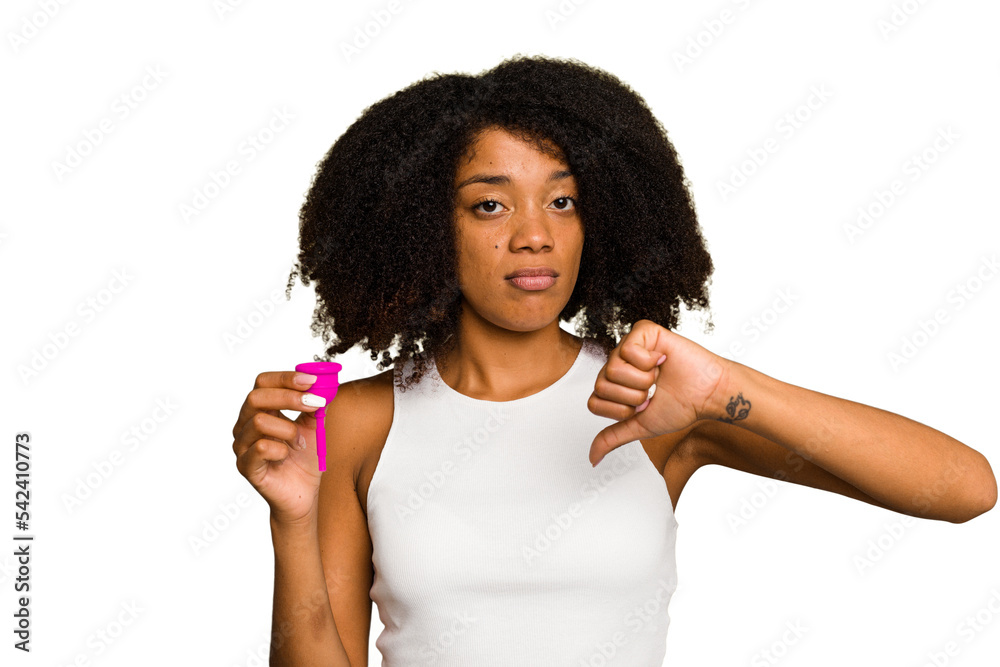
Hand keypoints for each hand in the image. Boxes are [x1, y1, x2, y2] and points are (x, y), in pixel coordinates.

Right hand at [232, 370, 326, 524]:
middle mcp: (245, 425)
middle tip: (315, 403)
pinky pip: (260, 447)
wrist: (304, 493)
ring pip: (259, 422)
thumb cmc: (304, 459)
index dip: (286, 378)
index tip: (311, 380)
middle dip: (289, 397)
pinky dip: (281, 448)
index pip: (263, 383)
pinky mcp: (245, 466)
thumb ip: (316, 405)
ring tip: (301, 442)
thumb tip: (324, 383)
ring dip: (289, 430)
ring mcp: (242, 446)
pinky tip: (288, 455)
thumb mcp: (314, 427)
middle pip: (256, 397)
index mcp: (260, 411)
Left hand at [586, 319, 729, 465]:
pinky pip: (628, 348)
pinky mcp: (642, 331)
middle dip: (633, 397)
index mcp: (613, 384)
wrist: (708, 394)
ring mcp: (628, 346)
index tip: (642, 407)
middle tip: (652, 391)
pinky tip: (662, 360)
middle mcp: (617, 363)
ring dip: (643, 380)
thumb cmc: (680, 407)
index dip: (620, 410)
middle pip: (601, 385)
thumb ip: (613, 438)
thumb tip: (592, 459)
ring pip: (613, 368)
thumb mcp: (640, 427)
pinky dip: (650, 361)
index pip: (595, 401)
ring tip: (659, 376)